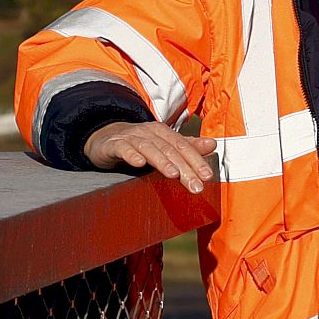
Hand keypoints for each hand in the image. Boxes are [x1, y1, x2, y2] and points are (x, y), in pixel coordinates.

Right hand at [83, 121, 215, 192]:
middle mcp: (148, 132)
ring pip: (149, 148)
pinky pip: (123, 148)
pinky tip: (138, 163)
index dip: (196, 160)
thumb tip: (213, 144)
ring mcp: (131, 137)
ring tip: (173, 174)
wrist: (105, 138)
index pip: (183, 146)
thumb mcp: (163, 144)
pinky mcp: (114, 144)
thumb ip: (187, 146)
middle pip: (169, 150)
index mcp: (163, 133)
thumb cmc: (138, 143)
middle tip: (195, 185)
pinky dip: (131, 154)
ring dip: (162, 161)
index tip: (207, 176)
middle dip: (184, 167)